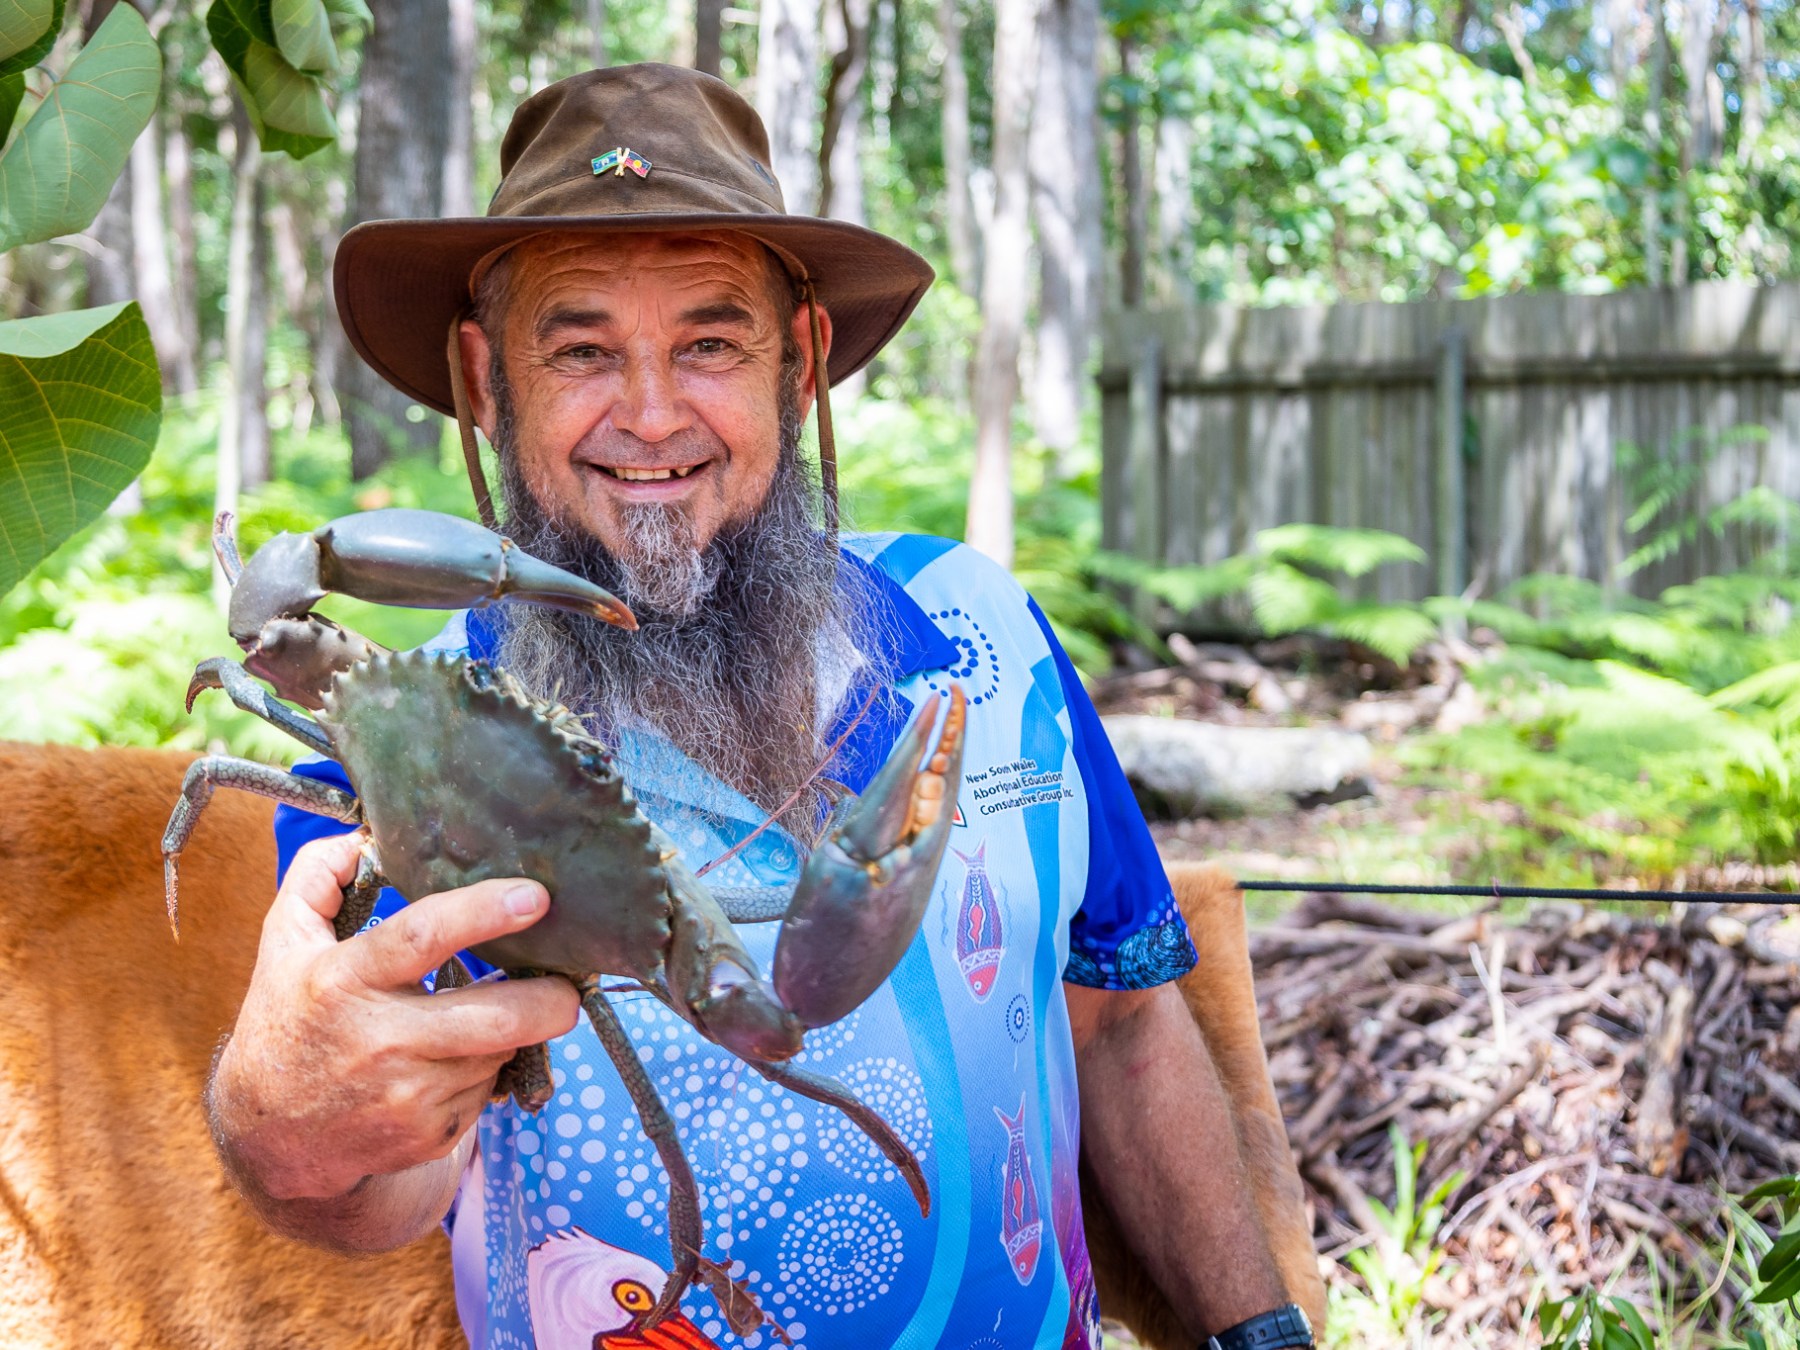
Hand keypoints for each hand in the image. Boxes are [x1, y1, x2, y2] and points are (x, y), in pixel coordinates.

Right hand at [211, 832, 579, 1203]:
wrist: (272, 1136)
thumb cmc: (287, 1021)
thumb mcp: (284, 943)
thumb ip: (317, 878)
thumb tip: (365, 835)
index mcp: (346, 981)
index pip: (424, 937)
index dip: (484, 913)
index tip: (536, 897)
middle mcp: (380, 1041)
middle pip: (493, 1019)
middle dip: (547, 1002)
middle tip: (569, 986)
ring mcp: (407, 1095)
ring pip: (496, 1053)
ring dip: (507, 1032)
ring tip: (487, 1016)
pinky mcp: (428, 1134)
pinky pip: (485, 1091)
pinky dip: (483, 1071)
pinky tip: (455, 1061)